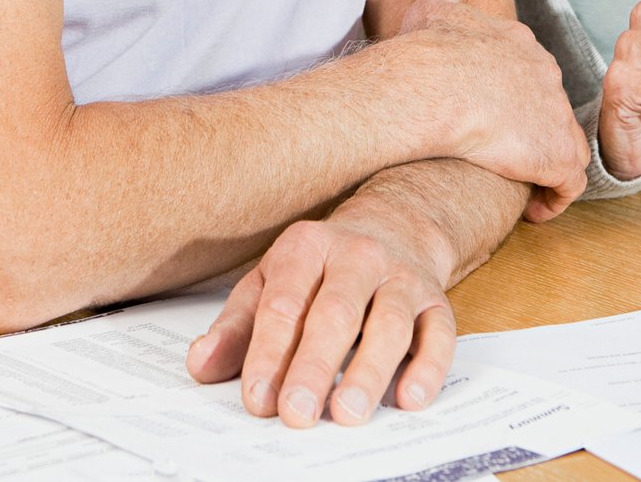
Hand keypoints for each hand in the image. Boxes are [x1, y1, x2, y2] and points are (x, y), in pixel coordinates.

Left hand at [186, 214, 454, 427]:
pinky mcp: (437, 301)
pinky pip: (439, 334)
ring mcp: (401, 276)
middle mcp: (357, 256)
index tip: (257, 398)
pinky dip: (428, 367)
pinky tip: (409, 398)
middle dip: (314, 367)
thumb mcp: (268, 283)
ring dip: (369, 371)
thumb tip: (200, 365)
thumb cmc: (320, 269)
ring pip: (389, 323)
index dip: (268, 353)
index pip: (284, 303)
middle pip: (335, 313)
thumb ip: (236, 327)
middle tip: (297, 414)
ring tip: (347, 413)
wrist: (395, 226)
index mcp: (306, 247)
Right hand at [392, 0, 588, 220]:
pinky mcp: (557, 154)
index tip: (496, 117)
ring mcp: (555, 115)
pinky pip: (567, 184)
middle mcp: (547, 75)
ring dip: (545, 166)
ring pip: (562, 146)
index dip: (515, 97)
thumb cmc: (427, 50)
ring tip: (521, 184)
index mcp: (520, 44)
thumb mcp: (434, 5)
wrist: (434, 85)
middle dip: (533, 130)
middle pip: (549, 108)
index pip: (529, 73)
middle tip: (506, 152)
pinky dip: (553, 199)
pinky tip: (532, 208)